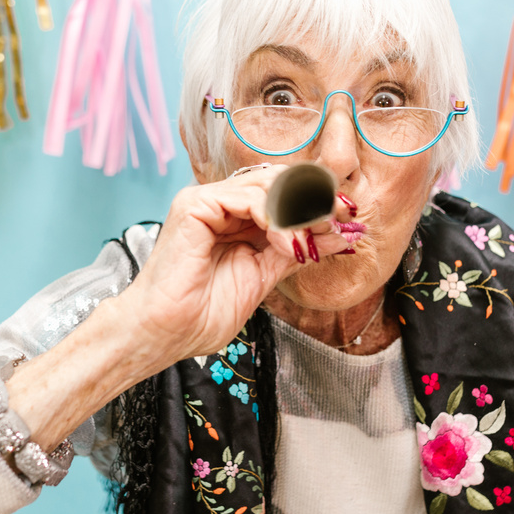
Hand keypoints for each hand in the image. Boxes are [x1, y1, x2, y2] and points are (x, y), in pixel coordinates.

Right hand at [118, 165, 353, 367]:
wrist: (166, 333)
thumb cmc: (201, 314)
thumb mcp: (264, 276)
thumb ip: (296, 251)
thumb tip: (340, 235)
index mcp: (234, 219)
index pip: (283, 193)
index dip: (316, 201)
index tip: (347, 220)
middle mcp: (219, 204)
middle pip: (279, 180)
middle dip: (314, 200)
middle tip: (337, 222)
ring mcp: (206, 201)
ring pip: (267, 184)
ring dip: (297, 212)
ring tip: (308, 241)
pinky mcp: (195, 204)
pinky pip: (247, 196)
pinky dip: (275, 217)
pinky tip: (283, 243)